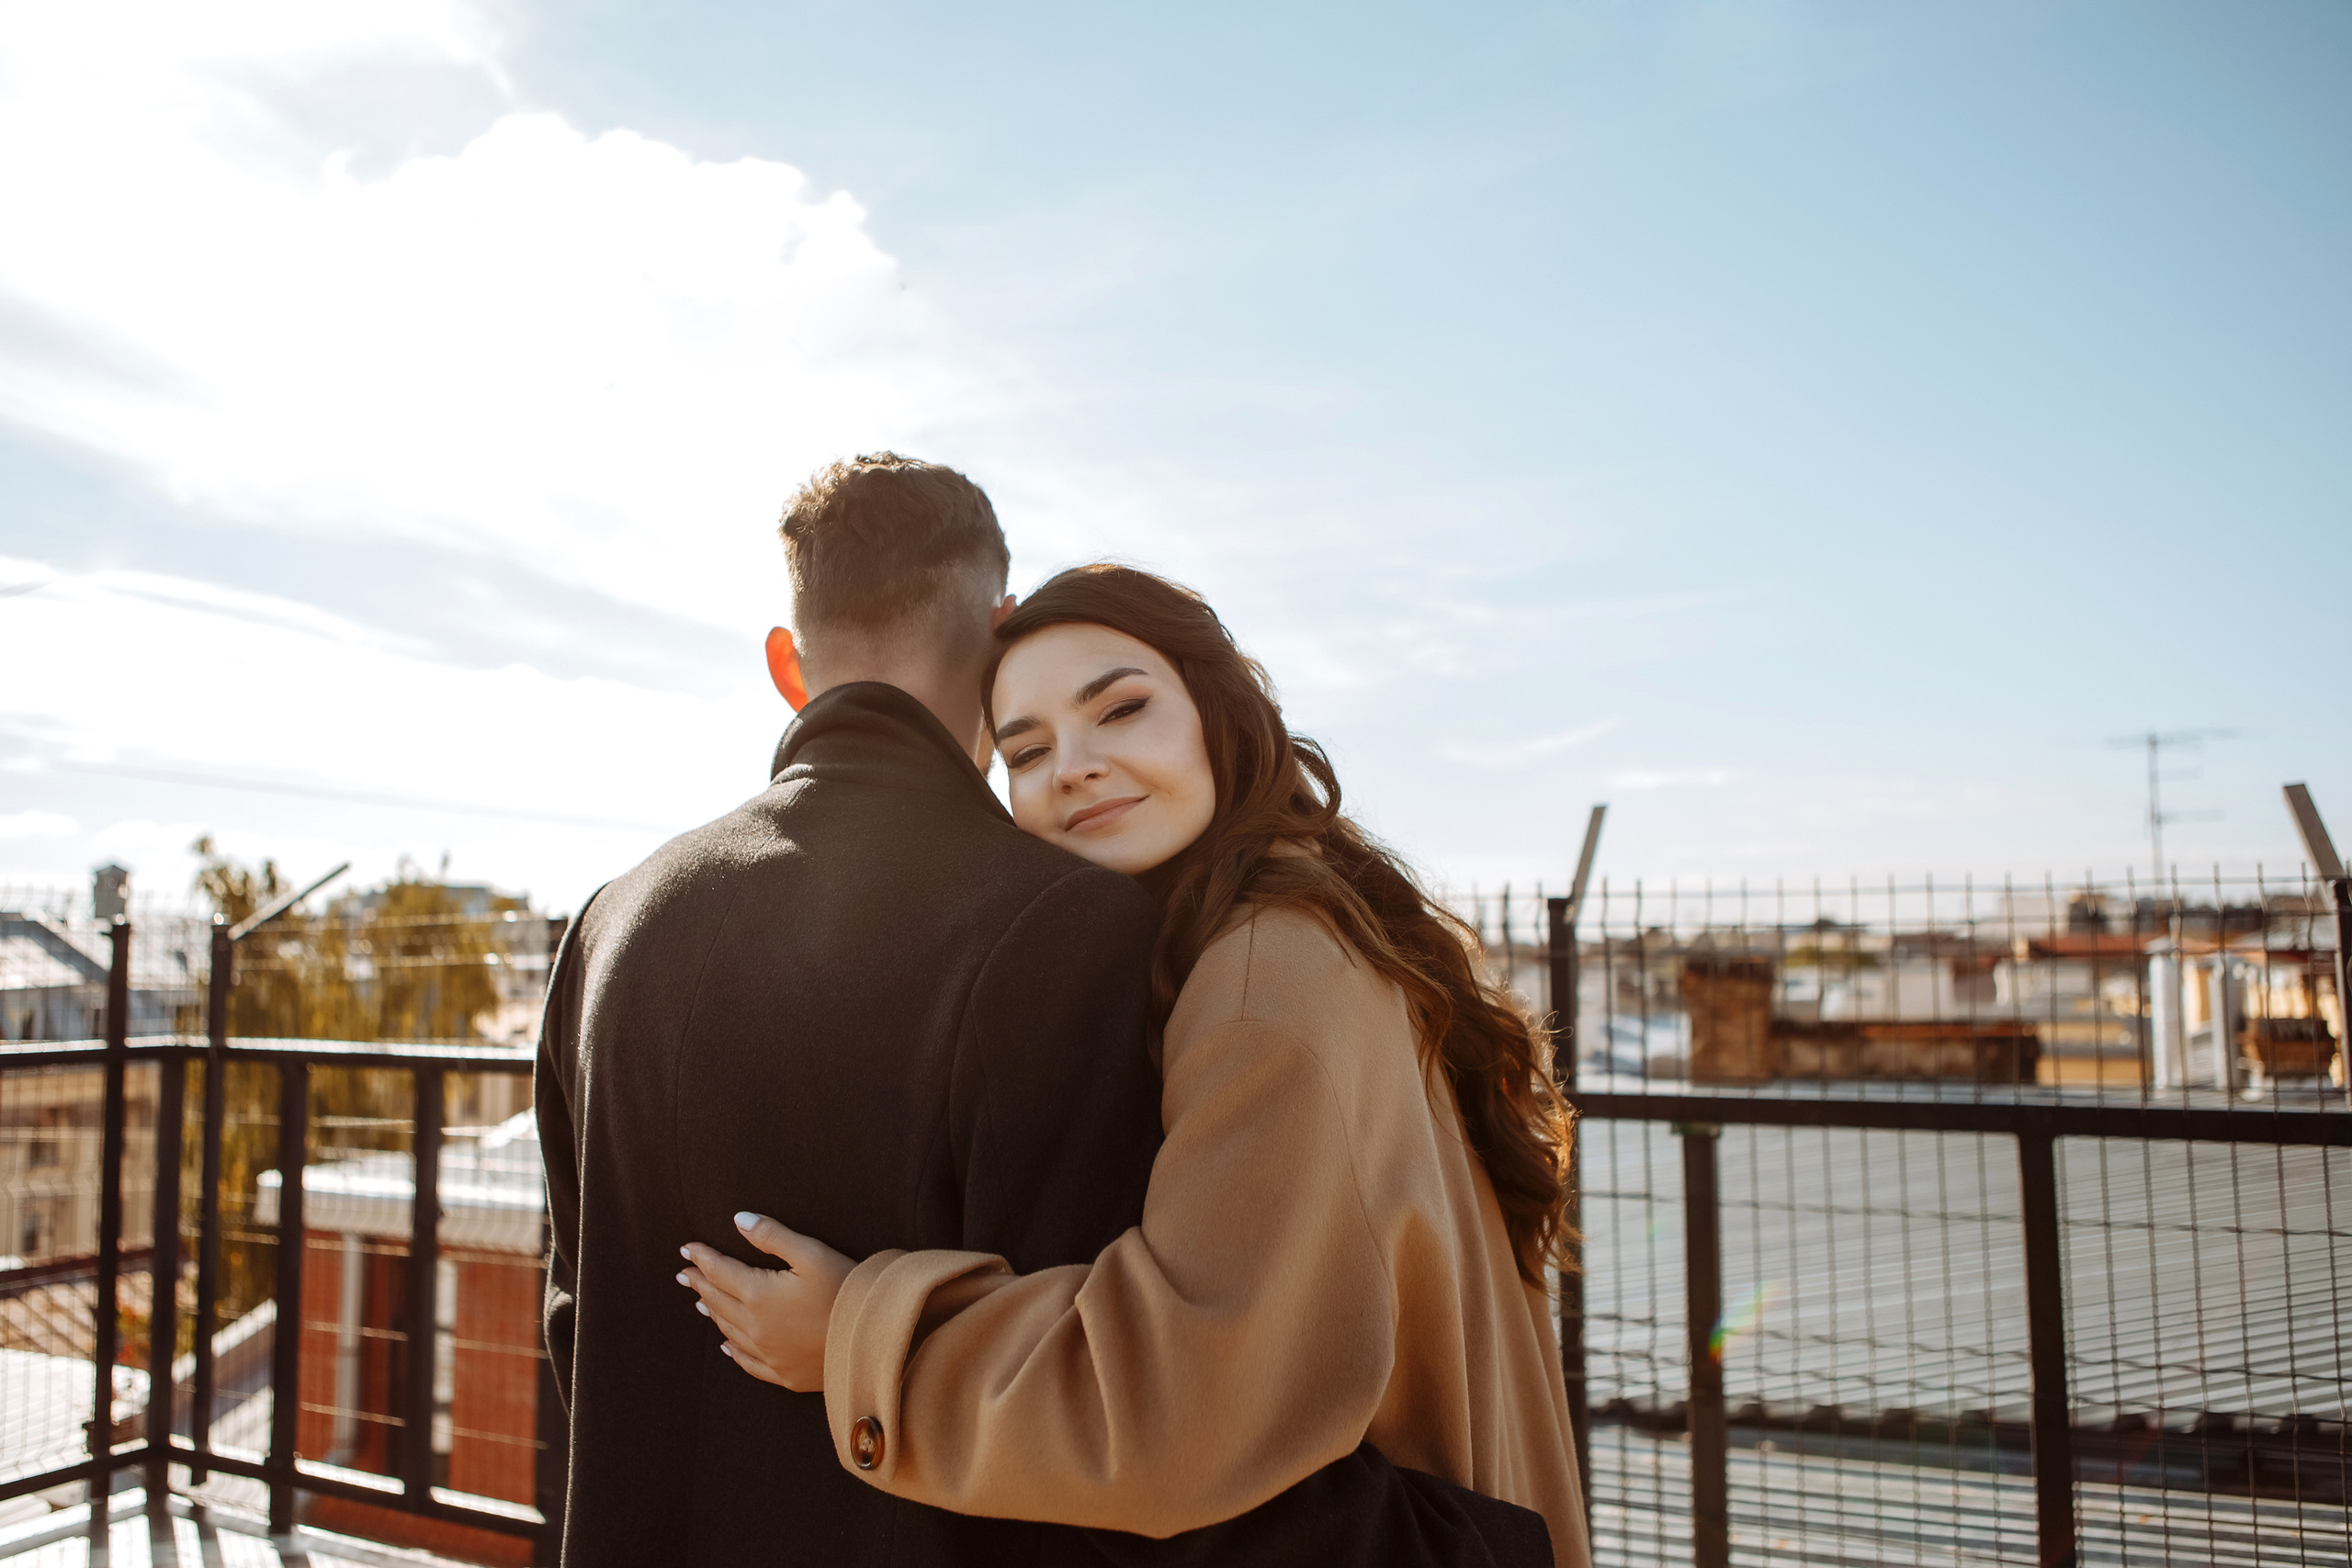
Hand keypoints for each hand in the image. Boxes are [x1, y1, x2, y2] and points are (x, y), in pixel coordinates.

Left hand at [678, 1213, 853, 1390]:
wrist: (874, 1342)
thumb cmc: (846, 1291)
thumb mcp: (812, 1254)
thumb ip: (773, 1236)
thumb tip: (739, 1220)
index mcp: (759, 1295)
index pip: (720, 1272)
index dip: (702, 1258)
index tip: (686, 1249)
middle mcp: (755, 1327)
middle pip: (718, 1301)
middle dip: (700, 1284)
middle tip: (685, 1274)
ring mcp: (768, 1354)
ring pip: (729, 1330)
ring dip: (712, 1313)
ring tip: (700, 1301)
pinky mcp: (783, 1374)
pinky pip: (747, 1362)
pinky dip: (732, 1351)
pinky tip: (726, 1345)